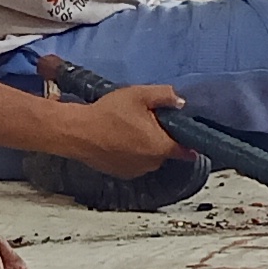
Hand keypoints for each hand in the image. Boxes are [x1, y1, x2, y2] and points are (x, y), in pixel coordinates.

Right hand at [63, 83, 192, 179]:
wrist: (79, 132)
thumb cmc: (110, 113)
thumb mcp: (140, 95)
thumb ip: (165, 96)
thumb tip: (181, 101)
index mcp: (161, 146)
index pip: (187, 150)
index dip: (189, 141)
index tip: (186, 133)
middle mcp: (152, 163)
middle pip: (165, 151)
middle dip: (161, 138)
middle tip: (147, 121)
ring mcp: (136, 171)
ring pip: (149, 157)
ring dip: (145, 147)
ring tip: (130, 129)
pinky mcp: (121, 173)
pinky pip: (134, 163)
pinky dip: (131, 154)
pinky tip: (119, 140)